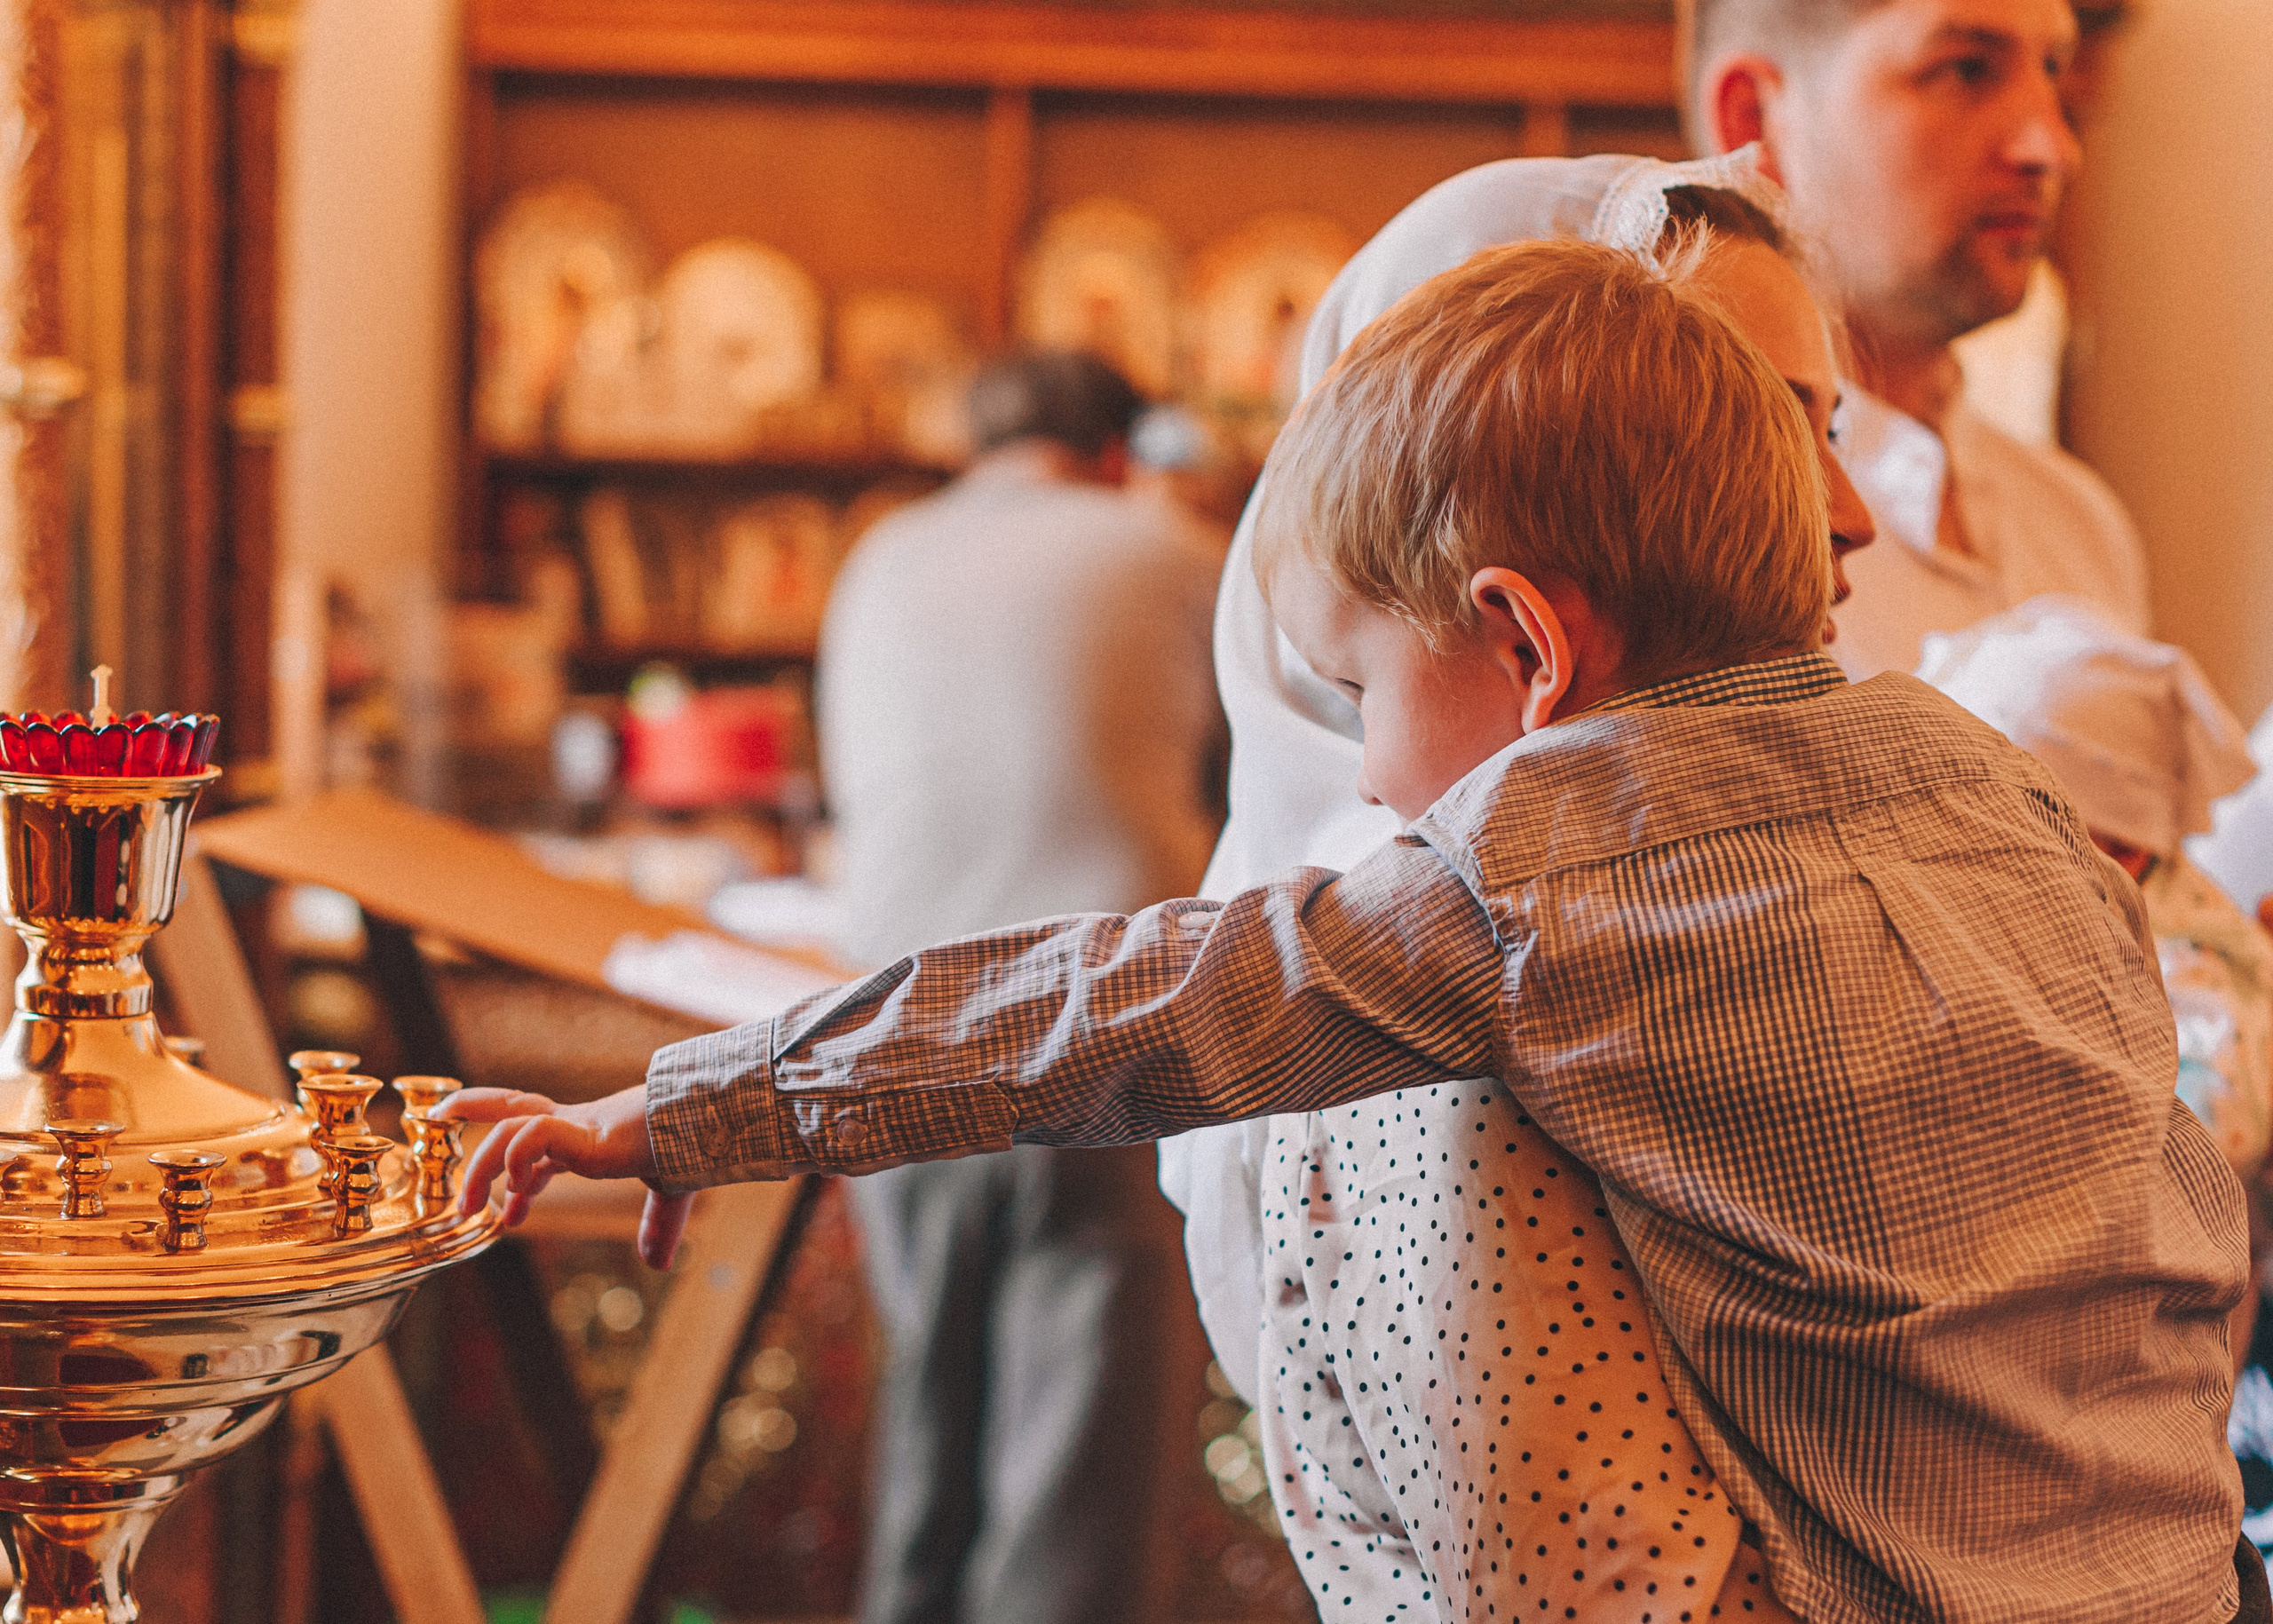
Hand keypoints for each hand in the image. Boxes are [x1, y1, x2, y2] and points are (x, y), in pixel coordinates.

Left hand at [441, 1086, 693, 1268]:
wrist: (707, 1123)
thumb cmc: (692, 1144)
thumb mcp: (670, 1192)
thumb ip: (659, 1224)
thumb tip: (658, 1263)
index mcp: (593, 1134)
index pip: (541, 1140)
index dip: (517, 1176)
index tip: (508, 1215)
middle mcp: (578, 1124)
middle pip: (514, 1107)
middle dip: (474, 1109)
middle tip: (440, 1116)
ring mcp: (576, 1124)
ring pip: (509, 1129)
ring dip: (482, 1166)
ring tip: (468, 1208)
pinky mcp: (581, 1128)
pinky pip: (532, 1135)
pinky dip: (517, 1162)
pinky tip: (518, 1197)